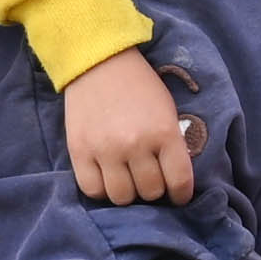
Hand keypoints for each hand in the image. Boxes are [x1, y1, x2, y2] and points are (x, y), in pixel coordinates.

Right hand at [60, 47, 198, 207]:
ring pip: (122, 197)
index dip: (181, 194)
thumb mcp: (166, 111)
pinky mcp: (79, 151)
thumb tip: (171, 180)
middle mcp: (135, 145)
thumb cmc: (138, 85)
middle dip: (153, 188)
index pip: (179, 181)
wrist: (98, 62)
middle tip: (148, 177)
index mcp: (163, 133)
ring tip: (127, 178)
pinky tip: (107, 178)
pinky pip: (92, 189)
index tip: (177, 195)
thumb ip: (171, 145)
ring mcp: (105, 150)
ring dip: (128, 192)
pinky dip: (102, 190)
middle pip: (150, 192)